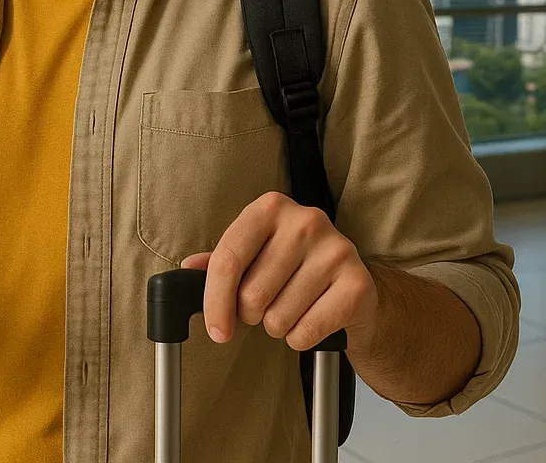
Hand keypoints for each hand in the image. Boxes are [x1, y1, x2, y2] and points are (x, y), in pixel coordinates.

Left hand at [182, 191, 377, 351]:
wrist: (353, 289)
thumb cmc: (295, 270)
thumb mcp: (256, 254)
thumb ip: (223, 260)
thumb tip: (188, 268)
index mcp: (271, 208)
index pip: (228, 259)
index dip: (214, 301)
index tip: (216, 330)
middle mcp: (306, 221)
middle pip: (252, 293)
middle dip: (252, 314)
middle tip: (267, 306)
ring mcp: (336, 250)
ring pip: (278, 317)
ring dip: (278, 326)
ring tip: (293, 310)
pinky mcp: (357, 284)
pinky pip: (307, 331)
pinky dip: (301, 338)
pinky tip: (312, 320)